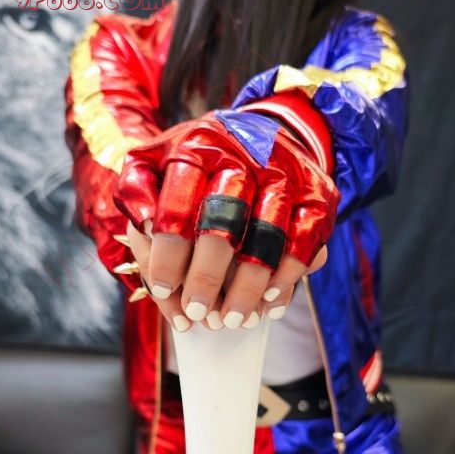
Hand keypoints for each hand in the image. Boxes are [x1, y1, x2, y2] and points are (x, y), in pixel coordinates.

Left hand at [113, 110, 338, 328]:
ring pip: (269, 239)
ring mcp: (285, 173)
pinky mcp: (317, 194)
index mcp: (197, 147)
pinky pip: (306, 243)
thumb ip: (138, 197)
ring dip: (249, 288)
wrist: (266, 133)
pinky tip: (269, 304)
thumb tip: (146, 232)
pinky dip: (287, 278)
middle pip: (225, 224)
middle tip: (199, 312)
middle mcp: (244, 155)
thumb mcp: (157, 166)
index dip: (169, 256)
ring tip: (233, 320)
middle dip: (208, 277)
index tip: (163, 290)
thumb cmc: (201, 165)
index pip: (178, 207)